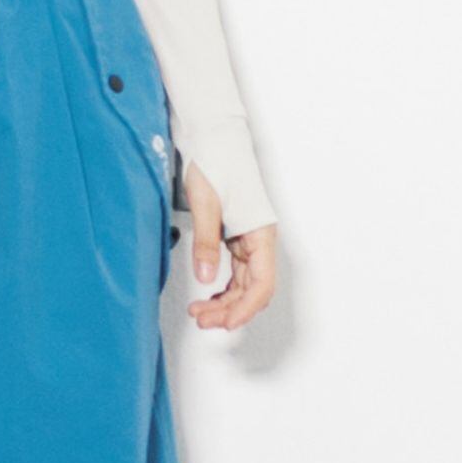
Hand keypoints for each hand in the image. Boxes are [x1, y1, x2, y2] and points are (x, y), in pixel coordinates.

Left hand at [183, 160, 276, 330]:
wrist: (214, 138)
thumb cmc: (215, 163)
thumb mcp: (206, 204)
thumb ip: (206, 241)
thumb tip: (205, 278)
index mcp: (261, 234)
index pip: (262, 284)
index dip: (245, 309)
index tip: (224, 323)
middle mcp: (259, 240)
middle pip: (252, 289)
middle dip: (229, 309)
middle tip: (201, 319)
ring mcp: (248, 239)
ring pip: (243, 282)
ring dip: (225, 300)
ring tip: (200, 312)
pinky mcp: (236, 234)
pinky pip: (235, 270)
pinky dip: (223, 285)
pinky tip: (208, 293)